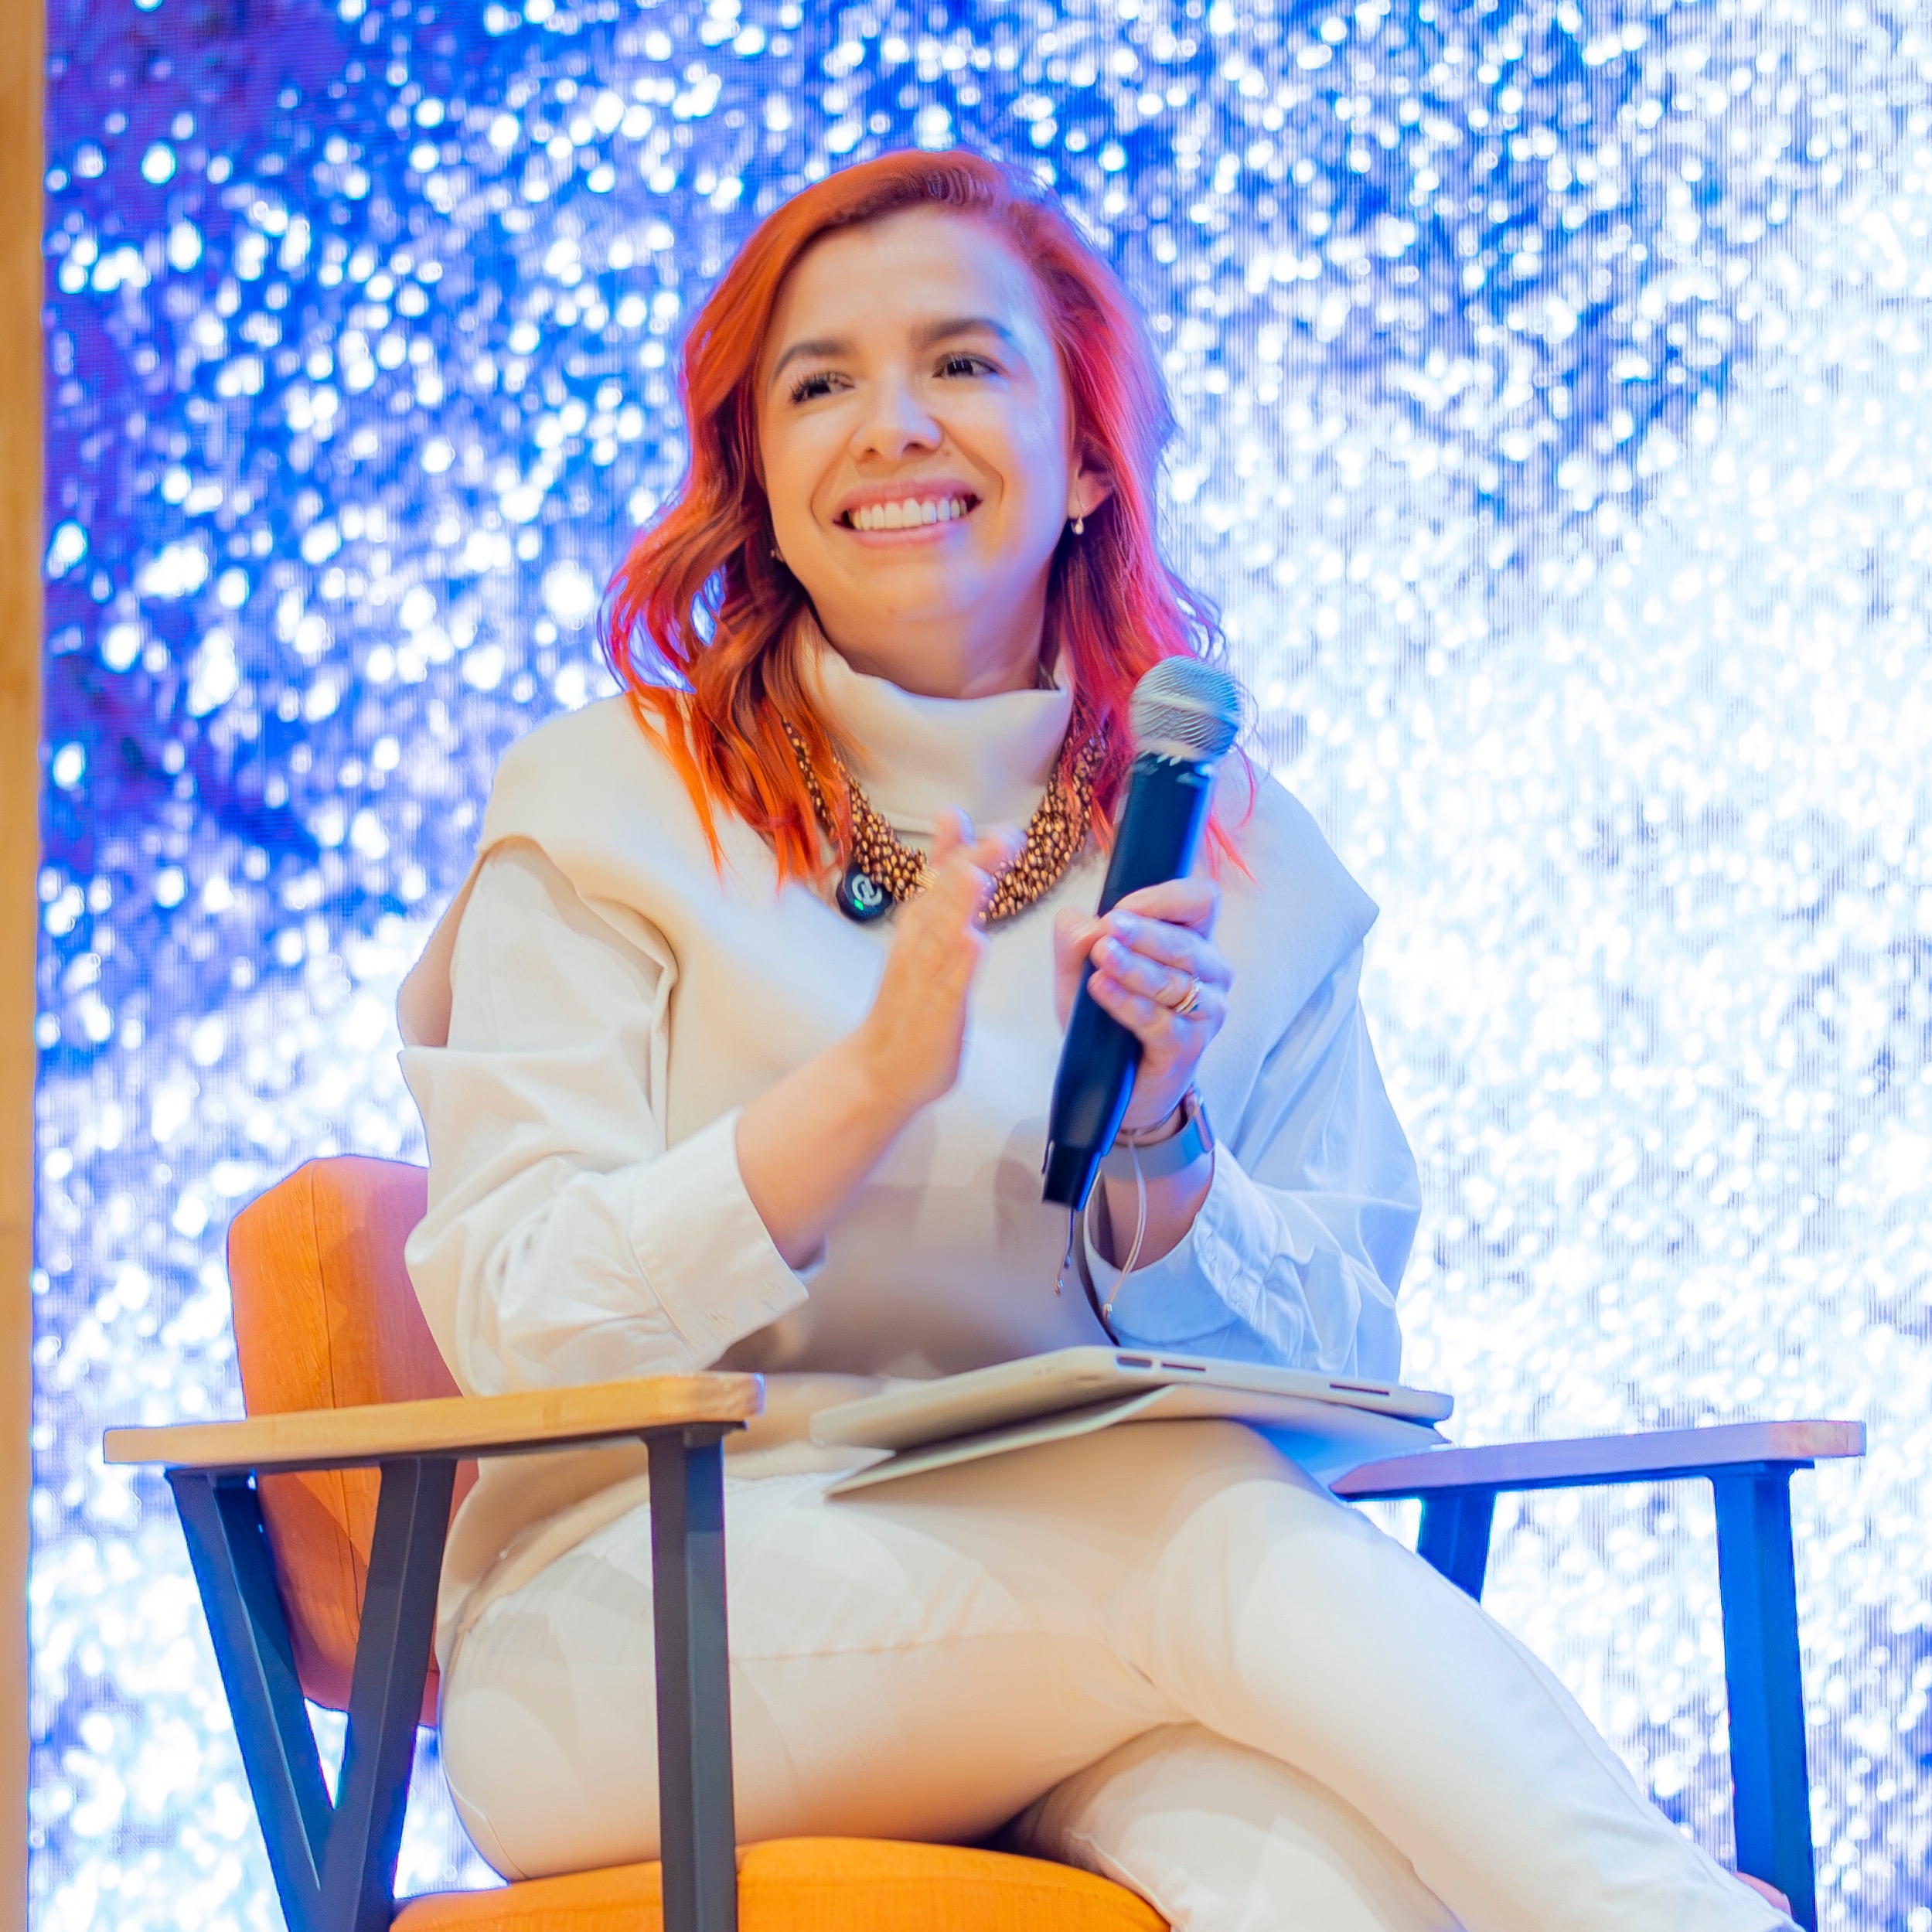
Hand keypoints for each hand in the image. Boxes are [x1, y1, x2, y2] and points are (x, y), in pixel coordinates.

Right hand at [854, 809, 1020, 1118]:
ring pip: (943, 936)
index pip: (938, 878)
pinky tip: (973, 941)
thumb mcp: (927, 945)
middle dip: (972, 864)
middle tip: (1001, 836)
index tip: (961, 815)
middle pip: (945, 898)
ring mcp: (926, 979)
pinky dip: (960, 964)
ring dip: (960, 904)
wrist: (877, 1071)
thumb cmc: (909, 1006)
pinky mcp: (937, 1014)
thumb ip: (947, 903)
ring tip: (979, 875)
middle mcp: (919, 947)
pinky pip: (949, 986)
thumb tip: (969, 863)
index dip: (953, 847)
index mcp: (920, 928)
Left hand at [1054, 878, 1230, 1135]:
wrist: (1117, 1088)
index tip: (1123, 907)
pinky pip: (1160, 1021)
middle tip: (1109, 925)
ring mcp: (1206, 1013)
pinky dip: (1129, 1003)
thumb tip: (1084, 924)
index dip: (1166, 898)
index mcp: (1193, 941)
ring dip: (1136, 966)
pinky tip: (1102, 988)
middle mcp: (1210, 974)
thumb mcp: (1081, 972)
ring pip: (1175, 982)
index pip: (1201, 902)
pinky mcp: (1188, 1047)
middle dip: (1145, 932)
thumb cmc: (1108, 1021)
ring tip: (1101, 956)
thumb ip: (1077, 940)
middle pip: (1187, 942)